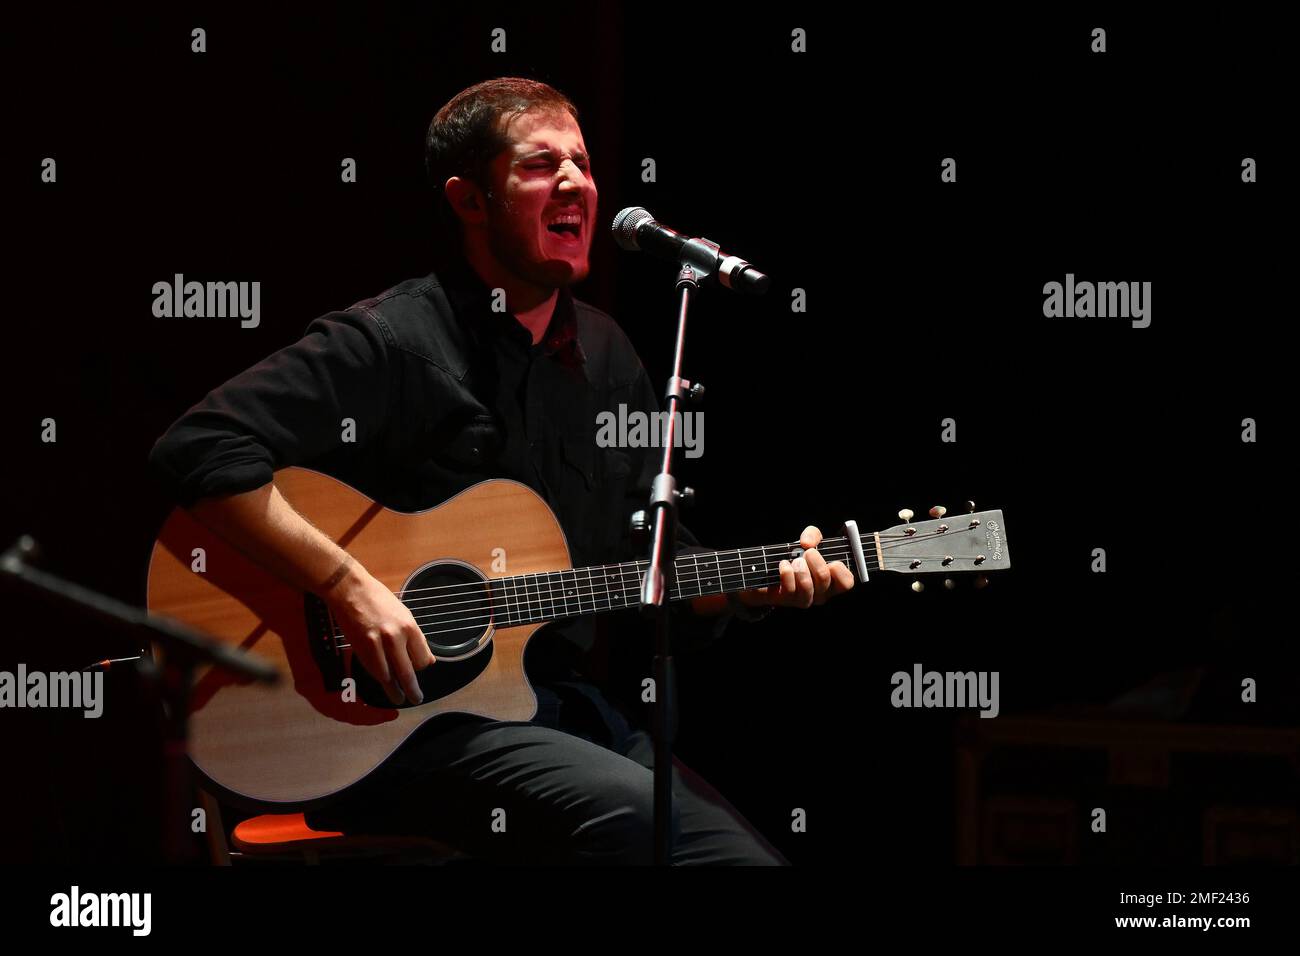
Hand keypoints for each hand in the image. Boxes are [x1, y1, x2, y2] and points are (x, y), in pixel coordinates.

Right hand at [324, 563, 434, 705]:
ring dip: (395, 691)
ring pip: (389, 676)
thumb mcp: (403, 613)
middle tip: (416, 698)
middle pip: (408, 672)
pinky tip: (384, 684)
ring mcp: (377, 644)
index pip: (422, 657)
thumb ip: (414, 636)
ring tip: (399, 699)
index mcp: (410, 626)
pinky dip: (380, 679)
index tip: (420, 669)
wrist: (350, 589)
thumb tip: (427, 657)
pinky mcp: (361, 648)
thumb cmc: (378, 599)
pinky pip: (374, 670)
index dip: (422, 666)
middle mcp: (396, 637)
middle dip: (413, 690)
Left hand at [734, 525, 853, 609]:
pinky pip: (789, 588)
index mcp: (832, 582)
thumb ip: (813, 535)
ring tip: (795, 561)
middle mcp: (821, 594)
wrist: (771, 570)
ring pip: (807, 585)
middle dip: (815, 560)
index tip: (830, 560)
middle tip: (808, 553)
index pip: (846, 582)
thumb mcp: (809, 542)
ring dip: (800, 567)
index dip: (840, 569)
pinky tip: (783, 564)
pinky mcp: (787, 600)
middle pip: (824, 579)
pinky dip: (786, 572)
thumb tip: (807, 543)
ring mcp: (804, 599)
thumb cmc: (797, 557)